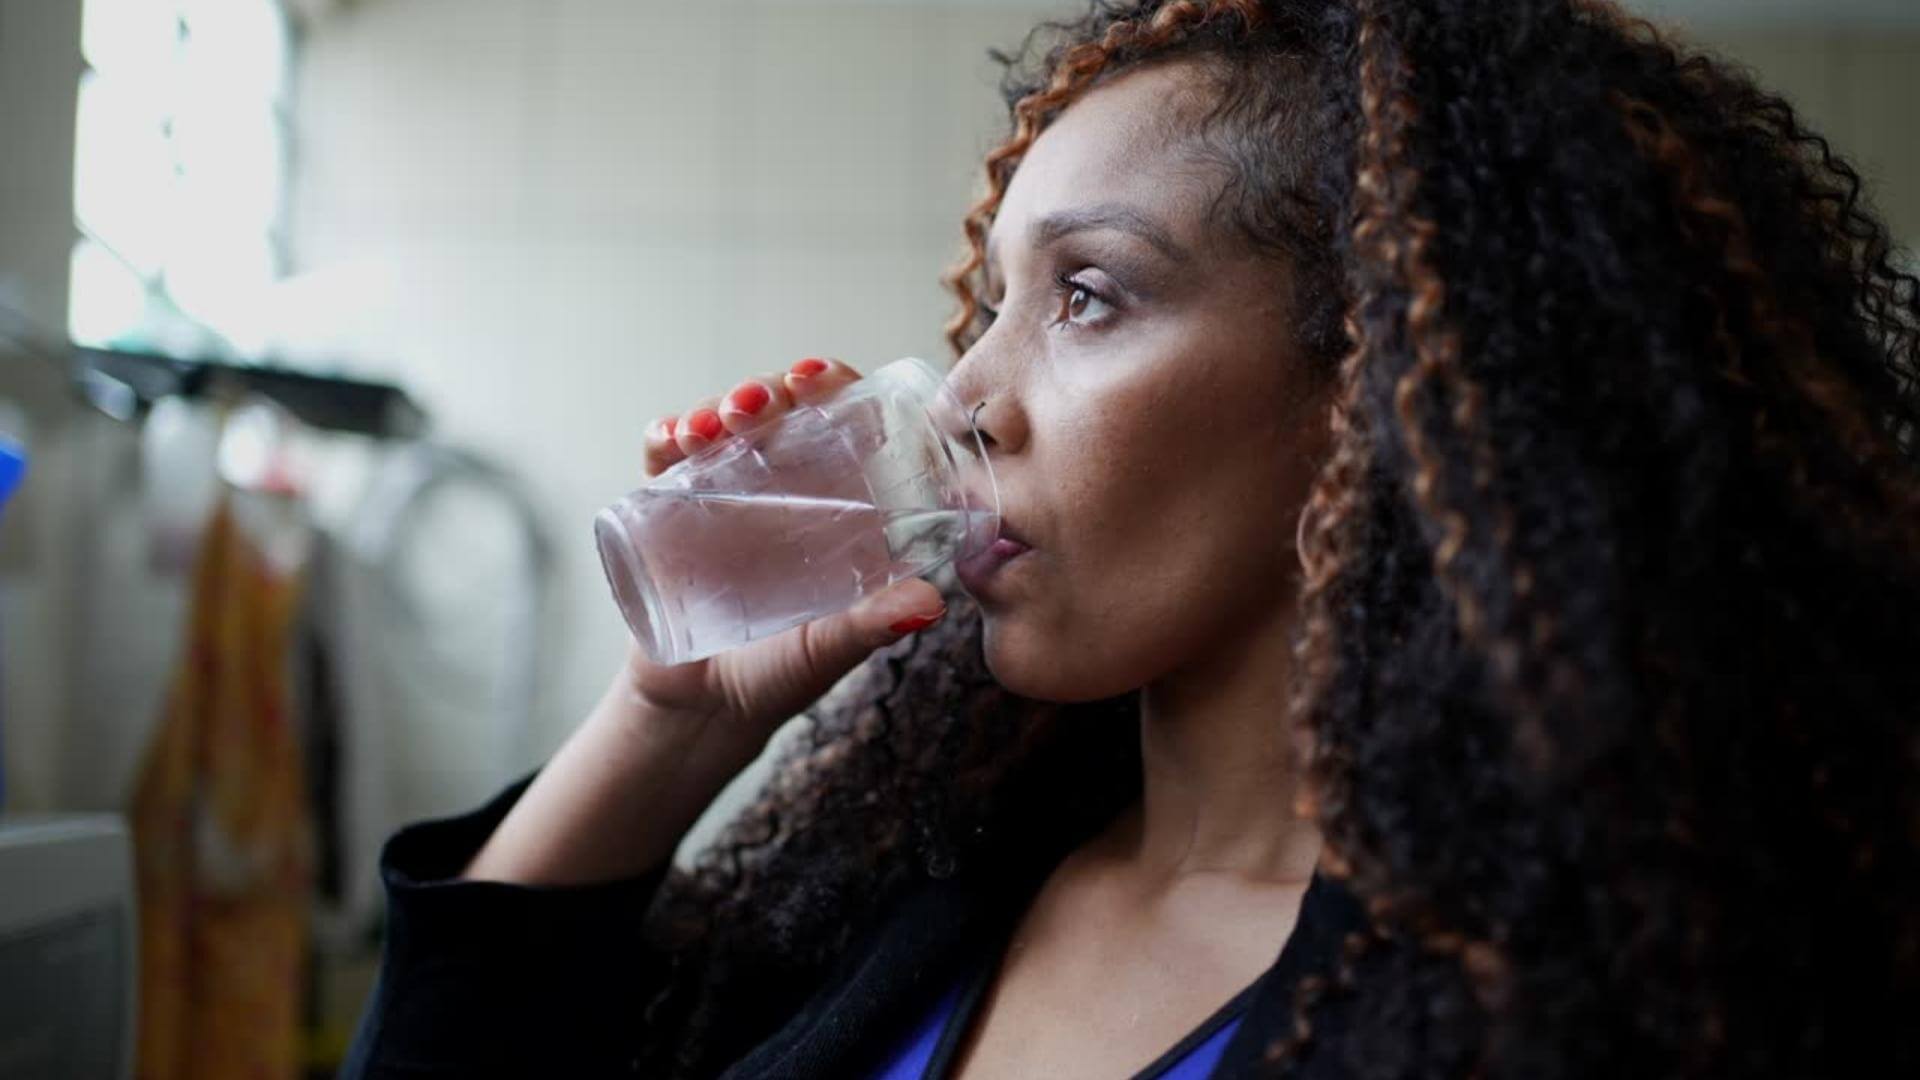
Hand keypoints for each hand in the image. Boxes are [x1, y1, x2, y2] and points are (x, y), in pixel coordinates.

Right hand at [616, 357, 949, 763]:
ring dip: (716, 408)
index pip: (841, 425)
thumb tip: (929, 605)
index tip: (817, 380)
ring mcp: (724, 495)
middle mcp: (781, 490)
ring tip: (709, 426)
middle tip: (757, 404)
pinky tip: (669, 440)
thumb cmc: (779, 676)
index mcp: (834, 506)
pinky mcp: (670, 511)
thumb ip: (871, 627)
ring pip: (722, 425)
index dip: (833, 389)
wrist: (701, 712)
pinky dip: (664, 438)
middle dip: (769, 392)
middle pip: (780, 412)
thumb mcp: (828, 650)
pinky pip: (665, 460)